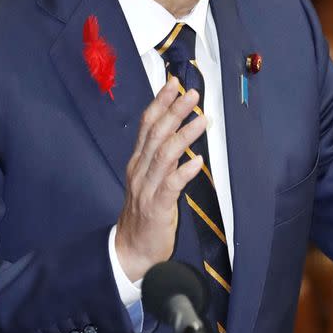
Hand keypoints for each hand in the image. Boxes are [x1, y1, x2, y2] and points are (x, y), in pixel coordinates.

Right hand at [115, 76, 206, 281]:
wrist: (131, 250)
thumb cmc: (144, 212)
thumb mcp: (147, 178)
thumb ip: (159, 155)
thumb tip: (178, 130)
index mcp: (138, 160)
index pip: (147, 124)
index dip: (160, 102)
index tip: (173, 83)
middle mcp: (140, 169)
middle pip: (156, 134)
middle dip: (174, 111)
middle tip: (192, 94)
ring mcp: (146, 188)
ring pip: (164, 155)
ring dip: (184, 135)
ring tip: (202, 120)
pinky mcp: (156, 207)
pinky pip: (170, 186)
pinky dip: (184, 171)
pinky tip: (197, 161)